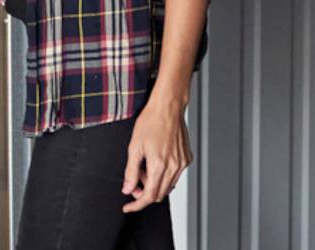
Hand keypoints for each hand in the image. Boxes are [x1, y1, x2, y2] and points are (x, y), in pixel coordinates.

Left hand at [121, 96, 190, 212]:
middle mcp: (173, 166)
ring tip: (145, 167)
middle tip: (134, 182)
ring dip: (154, 183)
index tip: (128, 207)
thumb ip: (130, 171)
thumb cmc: (151, 121)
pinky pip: (175, 175)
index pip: (149, 196)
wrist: (168, 107)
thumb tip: (127, 189)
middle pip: (159, 194)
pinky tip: (156, 161)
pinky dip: (164, 175)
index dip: (137, 205)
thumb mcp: (134, 146)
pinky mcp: (186, 158)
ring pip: (168, 186)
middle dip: (144, 193)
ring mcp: (182, 163)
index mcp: (159, 165)